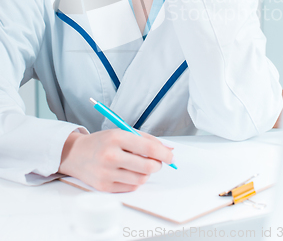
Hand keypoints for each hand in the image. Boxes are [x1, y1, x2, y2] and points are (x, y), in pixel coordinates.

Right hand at [58, 129, 173, 192]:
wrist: (75, 154)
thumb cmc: (103, 142)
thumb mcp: (122, 132)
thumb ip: (146, 140)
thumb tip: (168, 150)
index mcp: (116, 138)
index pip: (148, 148)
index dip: (163, 153)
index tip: (170, 156)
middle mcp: (111, 155)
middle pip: (147, 166)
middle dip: (157, 165)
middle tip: (157, 162)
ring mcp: (107, 173)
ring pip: (141, 179)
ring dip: (146, 173)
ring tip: (139, 165)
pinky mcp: (104, 187)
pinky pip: (131, 187)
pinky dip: (135, 180)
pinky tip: (128, 172)